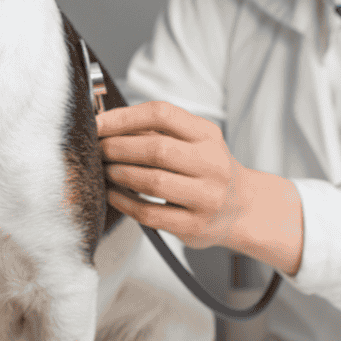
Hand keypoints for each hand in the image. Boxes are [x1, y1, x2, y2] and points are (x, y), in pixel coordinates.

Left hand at [96, 101, 303, 275]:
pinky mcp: (194, 226)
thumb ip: (157, 133)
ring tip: (105, 170)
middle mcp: (212, 164)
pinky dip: (124, 202)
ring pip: (152, 182)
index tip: (98, 123)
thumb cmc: (207, 170)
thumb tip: (107, 124)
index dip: (124, 117)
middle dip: (117, 148)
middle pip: (155, 150)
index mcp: (208, 135)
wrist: (243, 209)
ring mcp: (206, 197)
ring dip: (119, 174)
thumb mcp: (195, 142)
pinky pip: (149, 214)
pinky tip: (113, 194)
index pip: (162, 114)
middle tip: (98, 149)